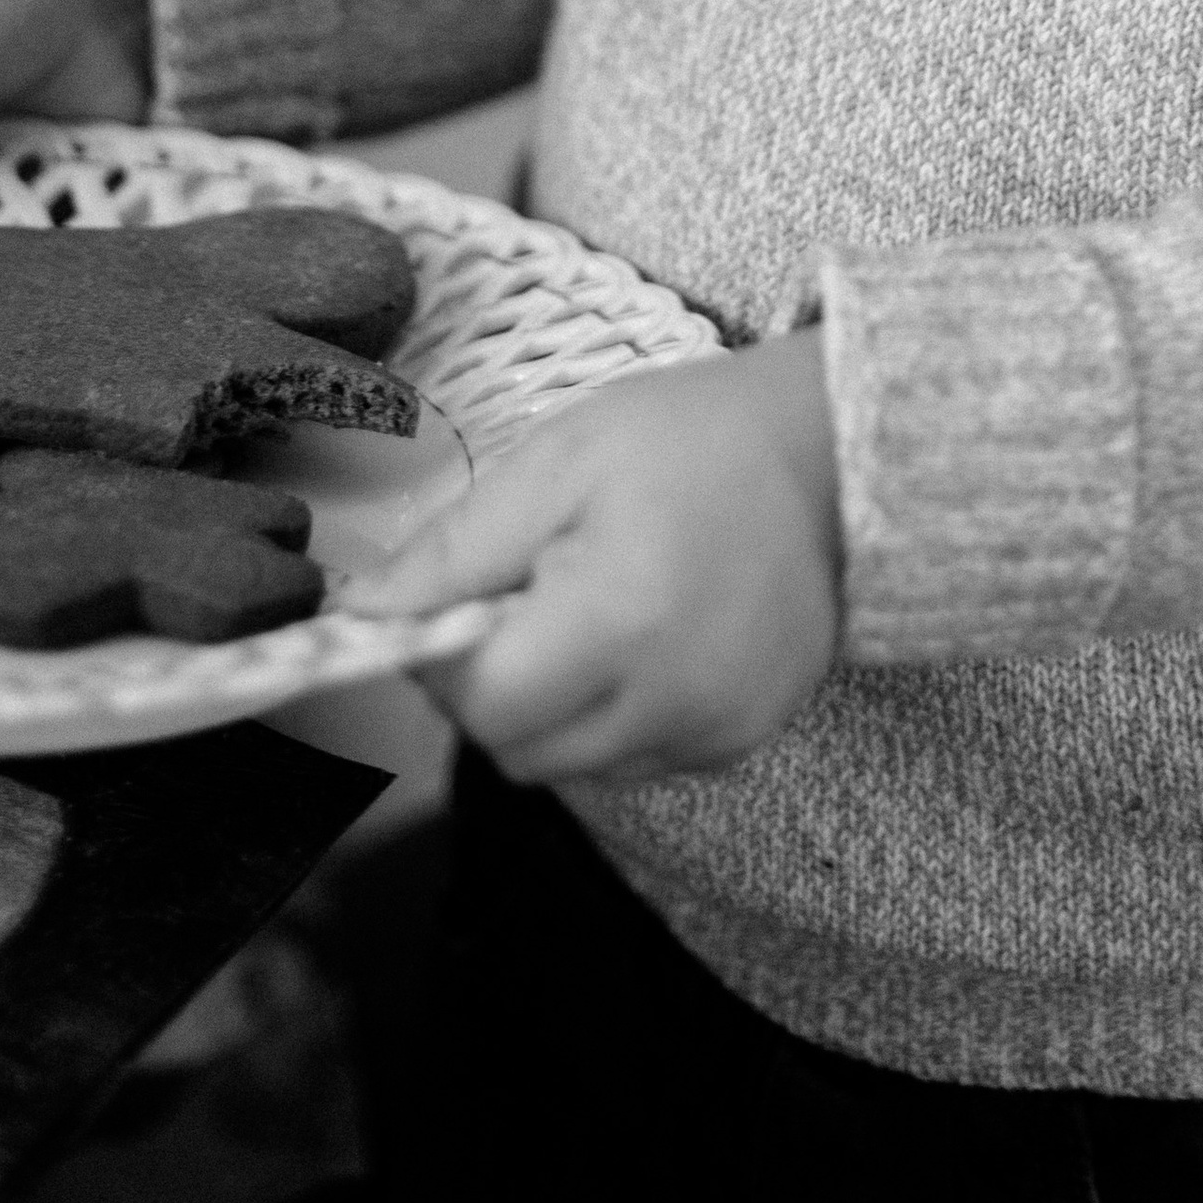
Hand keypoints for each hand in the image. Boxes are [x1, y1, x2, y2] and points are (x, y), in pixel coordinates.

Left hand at [346, 330, 842, 785]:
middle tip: (520, 591)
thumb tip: (362, 616)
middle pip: (518, 752)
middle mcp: (674, 703)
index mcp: (621, 622)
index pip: (478, 704)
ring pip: (572, 765)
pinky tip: (639, 633)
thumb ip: (456, 549)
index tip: (451, 598)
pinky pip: (634, 758)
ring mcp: (716, 733)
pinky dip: (610, 712)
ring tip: (588, 603)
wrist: (840, 450)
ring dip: (550, 705)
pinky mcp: (742, 741)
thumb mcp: (558, 460)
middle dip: (491, 685)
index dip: (441, 657)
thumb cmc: (692, 437)